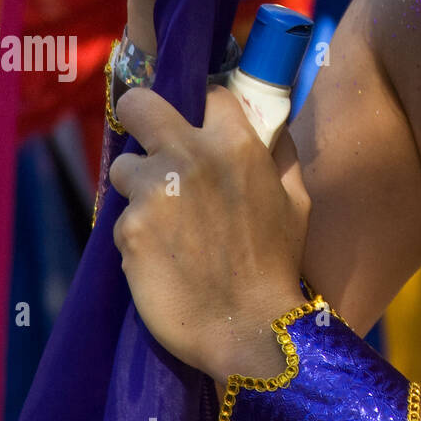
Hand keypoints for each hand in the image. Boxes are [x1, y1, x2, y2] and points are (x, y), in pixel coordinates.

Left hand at [109, 84, 310, 382]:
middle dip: (140, 115)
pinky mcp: (130, 230)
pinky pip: (124, 218)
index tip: (200, 125)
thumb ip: (282, 156)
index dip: (204, 109)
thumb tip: (274, 129)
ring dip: (138, 185)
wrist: (247, 327)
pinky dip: (138, 233)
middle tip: (147, 138)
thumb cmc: (278, 263)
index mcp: (237, 144)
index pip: (209, 94)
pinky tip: (161, 256)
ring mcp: (155, 193)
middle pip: (140, 105)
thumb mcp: (297, 200)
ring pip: (123, 166)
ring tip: (161, 215)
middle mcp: (190, 158)